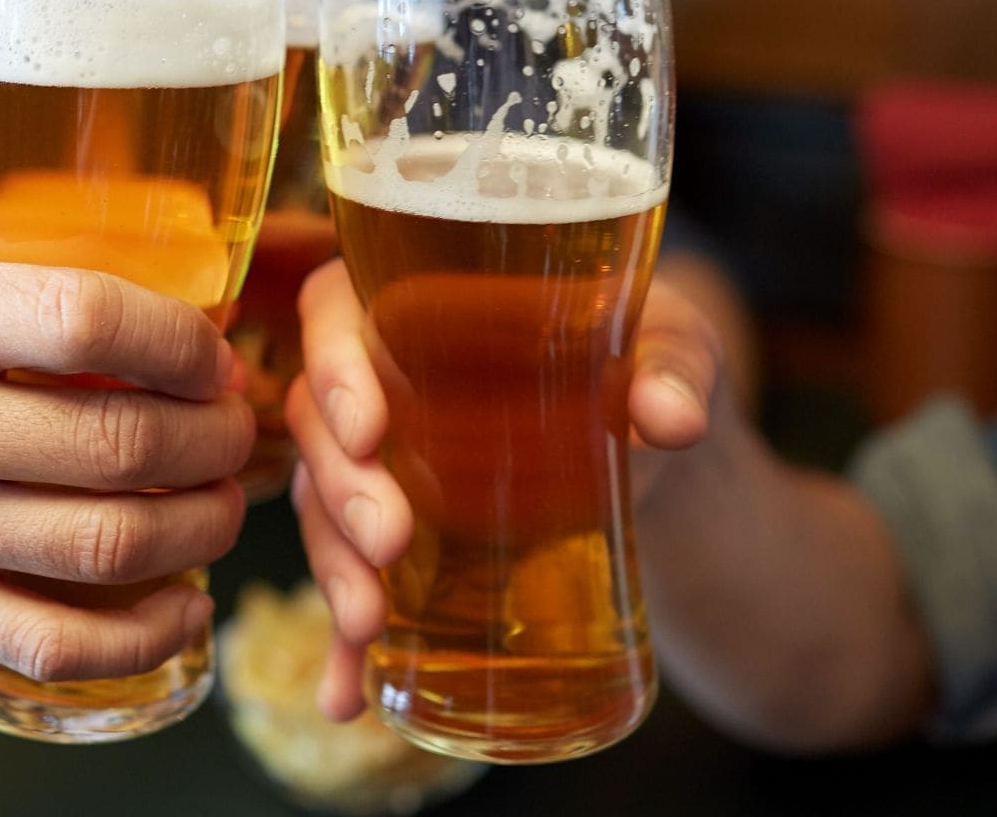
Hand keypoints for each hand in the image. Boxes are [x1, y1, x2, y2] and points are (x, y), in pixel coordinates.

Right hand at [0, 244, 252, 685]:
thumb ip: (13, 265)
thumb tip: (166, 262)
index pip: (83, 319)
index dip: (182, 338)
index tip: (216, 349)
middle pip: (116, 442)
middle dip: (214, 436)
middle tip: (239, 423)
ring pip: (104, 545)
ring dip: (201, 526)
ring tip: (225, 498)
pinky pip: (52, 641)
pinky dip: (143, 634)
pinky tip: (186, 602)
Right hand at [285, 260, 723, 719]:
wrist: (660, 451)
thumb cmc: (649, 363)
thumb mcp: (676, 347)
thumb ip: (677, 368)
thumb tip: (671, 417)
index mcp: (422, 300)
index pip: (335, 308)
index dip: (333, 365)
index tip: (371, 429)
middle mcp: (383, 378)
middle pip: (319, 421)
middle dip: (341, 489)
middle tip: (391, 539)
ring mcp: (384, 465)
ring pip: (323, 507)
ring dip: (333, 567)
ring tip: (367, 624)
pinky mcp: (401, 541)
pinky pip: (354, 584)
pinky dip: (345, 647)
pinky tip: (347, 696)